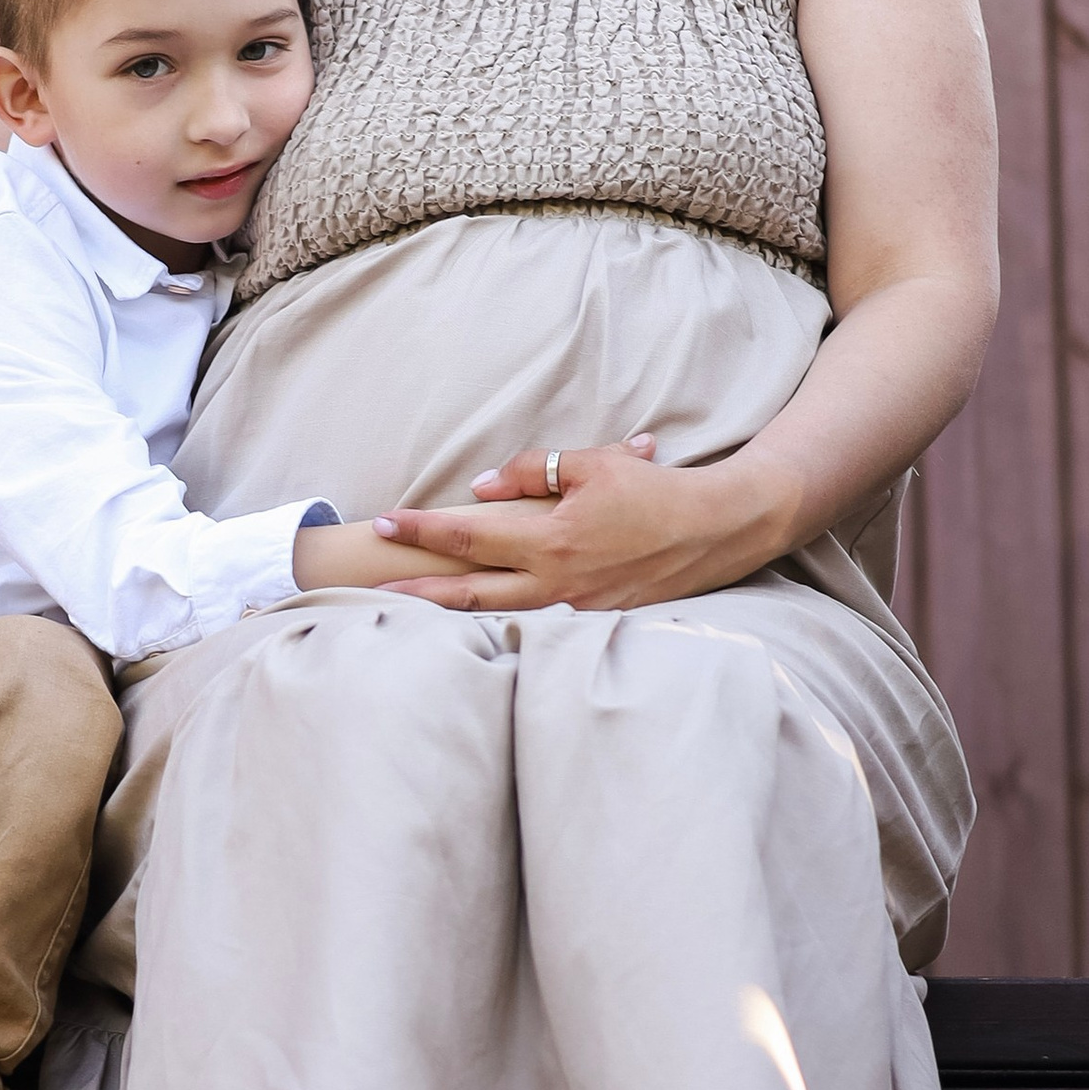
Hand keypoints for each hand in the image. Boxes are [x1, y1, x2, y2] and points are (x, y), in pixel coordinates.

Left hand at [369, 437, 796, 614]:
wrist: (718, 530)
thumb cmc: (657, 491)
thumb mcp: (596, 465)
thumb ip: (536, 472)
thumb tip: (483, 488)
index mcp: (550, 540)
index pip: (469, 536)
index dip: (424, 532)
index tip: (388, 525)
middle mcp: (555, 583)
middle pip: (467, 594)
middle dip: (414, 593)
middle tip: (369, 591)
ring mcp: (573, 610)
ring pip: (496, 617)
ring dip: (447, 616)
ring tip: (406, 616)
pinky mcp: (592, 623)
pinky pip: (532, 623)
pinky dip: (495, 624)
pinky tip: (472, 625)